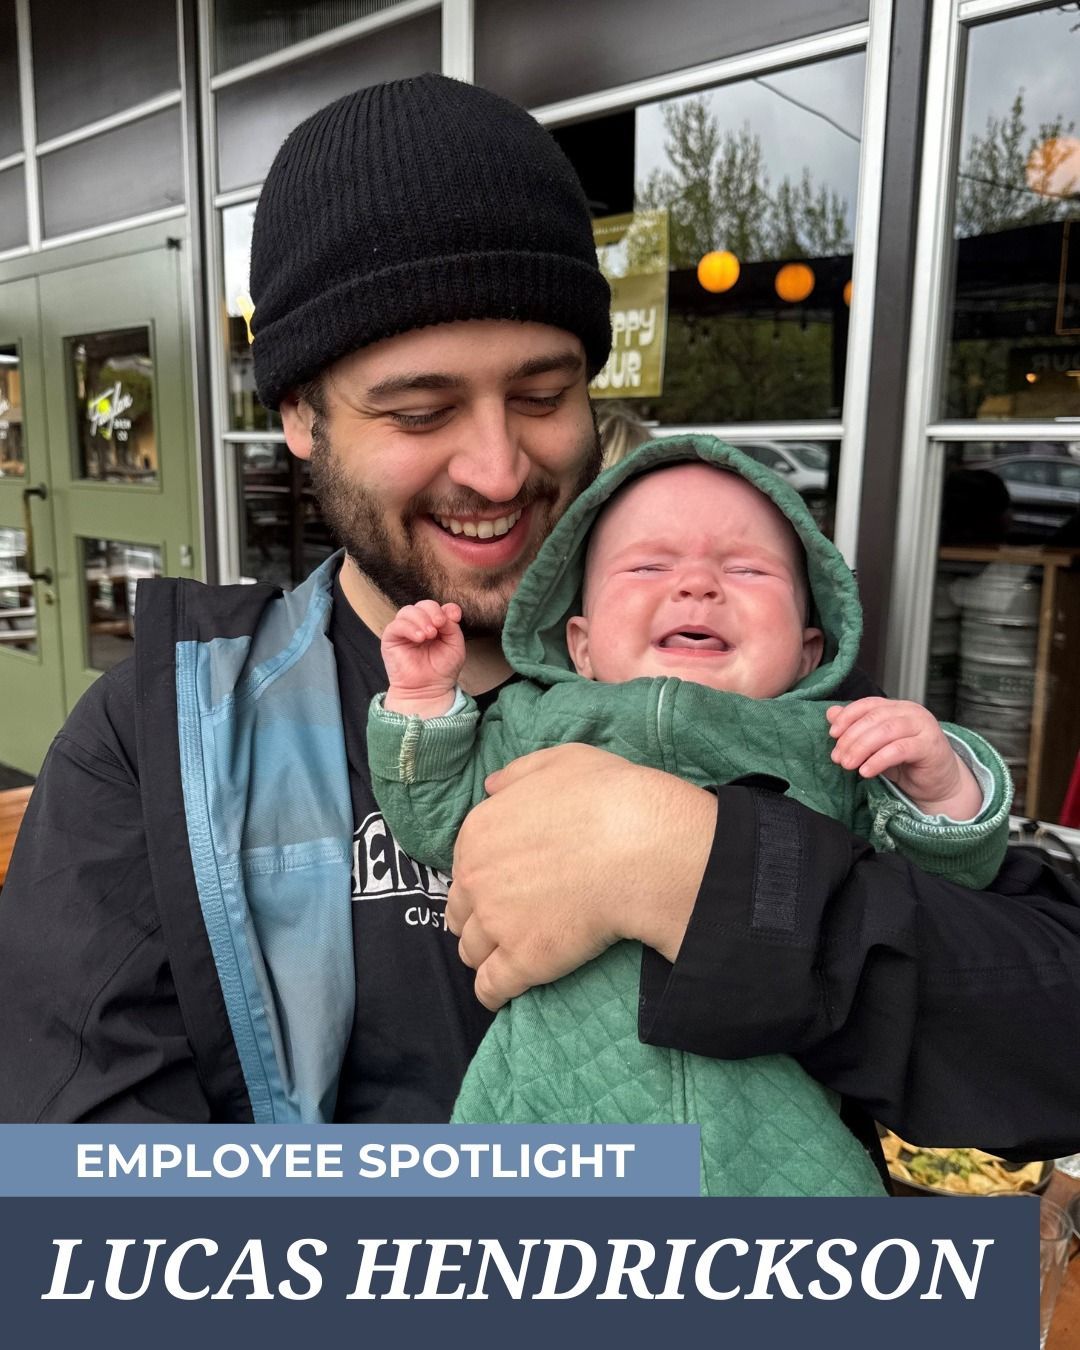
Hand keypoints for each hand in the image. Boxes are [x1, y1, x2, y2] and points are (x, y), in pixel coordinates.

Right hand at [381, 600, 464, 710]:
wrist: (429, 690)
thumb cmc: (442, 670)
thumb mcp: (455, 646)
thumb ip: (452, 627)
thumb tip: (446, 613)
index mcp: (435, 624)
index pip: (438, 607)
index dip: (446, 608)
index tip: (455, 617)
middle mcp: (419, 624)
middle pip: (423, 605)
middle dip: (433, 611)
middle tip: (440, 625)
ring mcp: (404, 631)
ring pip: (408, 611)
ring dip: (421, 619)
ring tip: (430, 634)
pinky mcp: (391, 639)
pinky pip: (396, 625)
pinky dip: (409, 627)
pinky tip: (419, 638)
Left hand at [445, 743, 716, 1009]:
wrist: (639, 845)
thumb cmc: (606, 797)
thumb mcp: (560, 762)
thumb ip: (519, 775)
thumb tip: (492, 786)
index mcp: (479, 832)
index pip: (463, 867)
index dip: (483, 879)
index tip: (503, 885)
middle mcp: (476, 879)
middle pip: (460, 911)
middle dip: (477, 917)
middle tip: (506, 922)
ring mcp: (496, 923)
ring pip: (470, 951)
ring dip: (486, 953)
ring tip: (510, 954)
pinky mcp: (522, 961)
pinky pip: (490, 988)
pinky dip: (495, 991)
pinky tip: (507, 990)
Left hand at [826, 697, 979, 816]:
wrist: (937, 784)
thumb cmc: (906, 763)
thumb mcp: (876, 746)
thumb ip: (856, 728)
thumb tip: (831, 713)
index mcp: (898, 707)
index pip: (868, 704)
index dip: (848, 717)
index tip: (832, 734)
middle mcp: (912, 712)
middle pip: (874, 718)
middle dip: (851, 738)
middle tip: (837, 757)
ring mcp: (923, 727)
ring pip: (886, 731)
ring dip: (861, 748)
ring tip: (847, 765)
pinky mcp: (930, 746)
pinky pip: (899, 749)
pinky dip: (878, 760)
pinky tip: (865, 772)